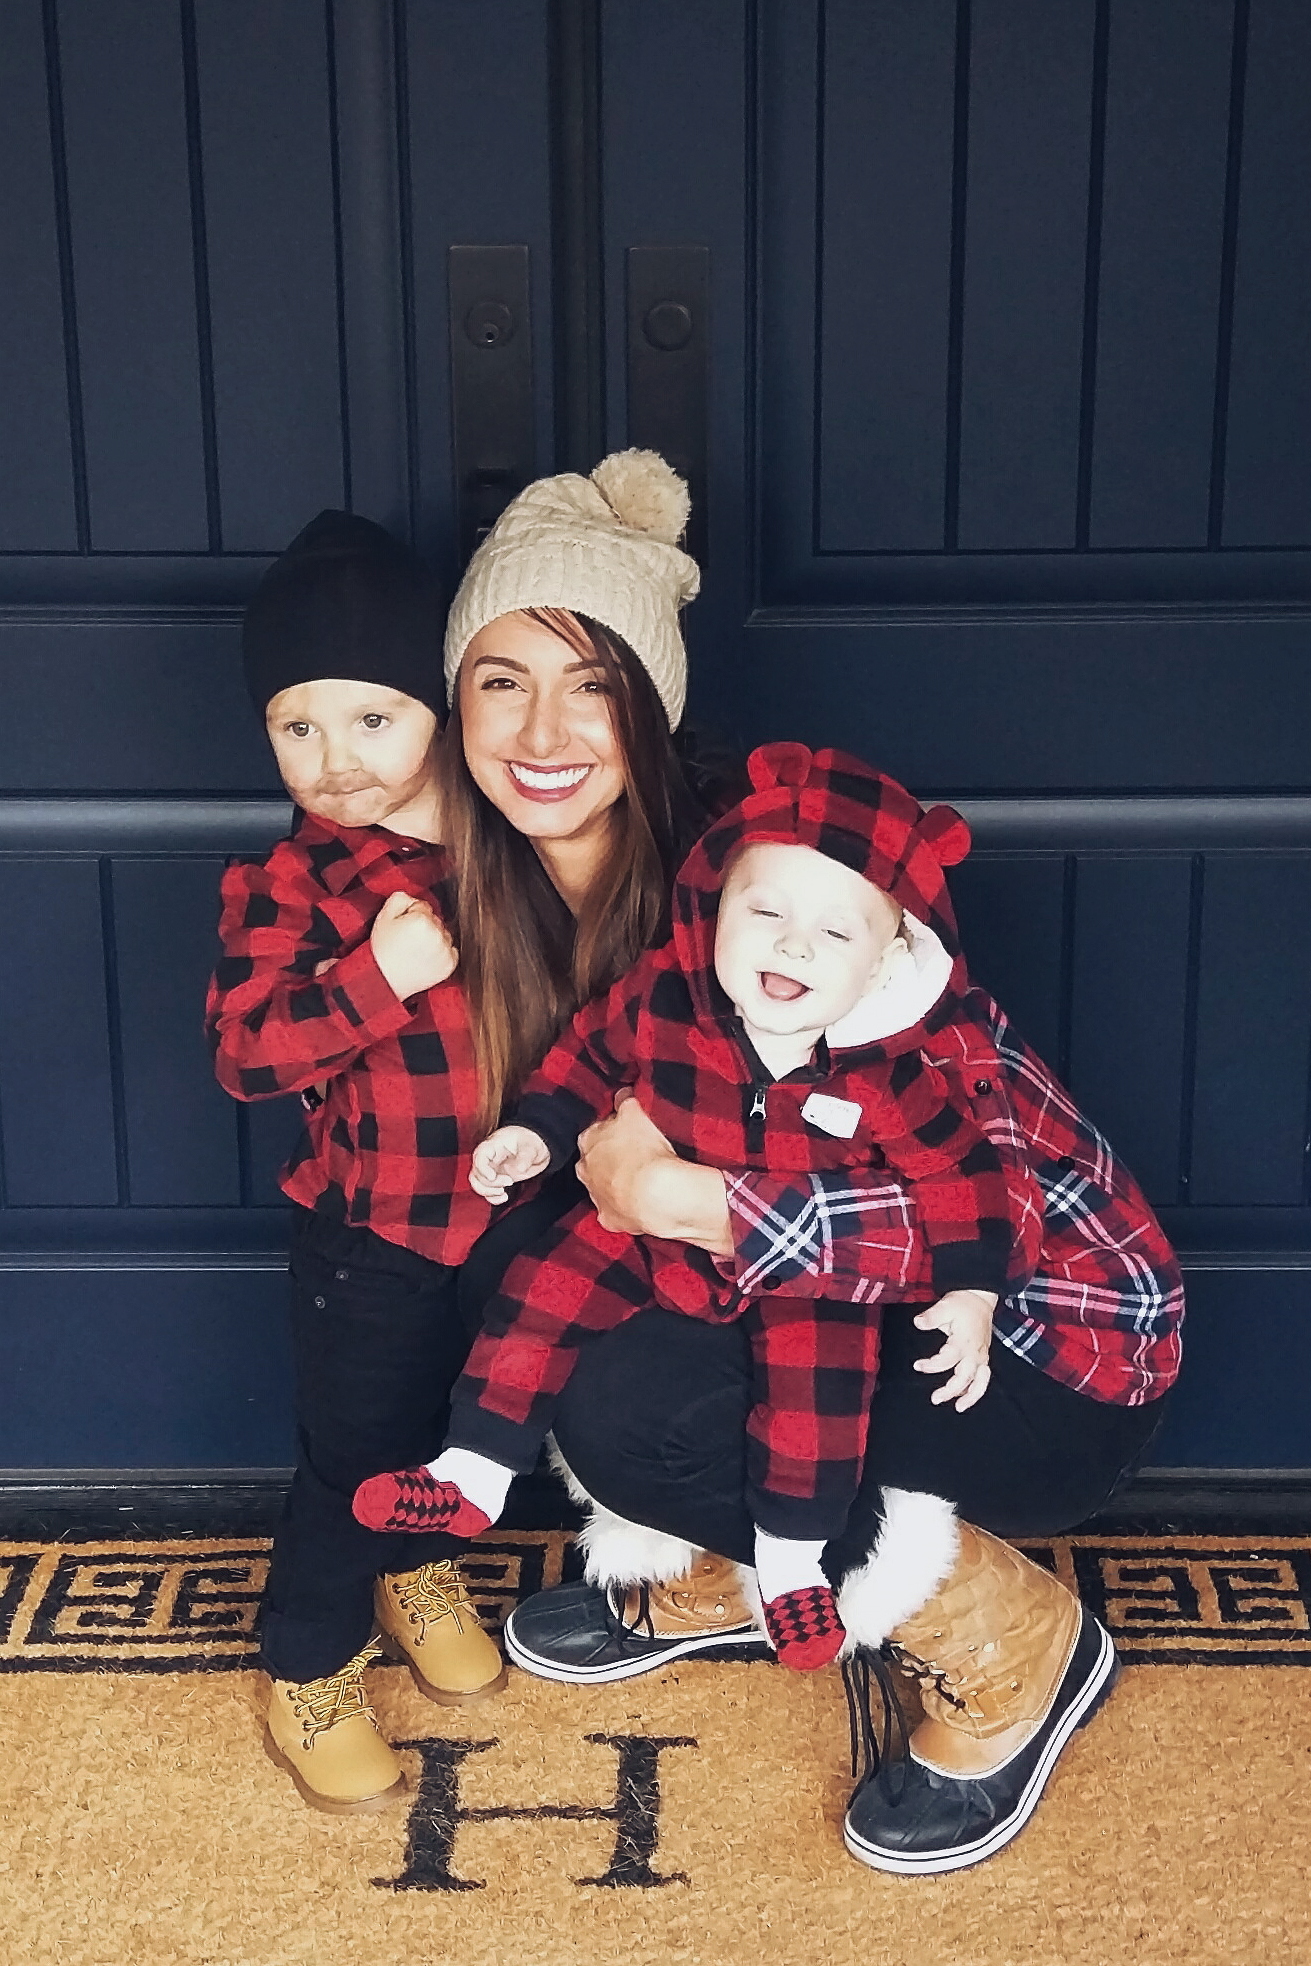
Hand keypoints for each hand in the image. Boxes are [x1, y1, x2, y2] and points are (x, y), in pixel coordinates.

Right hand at [369, 890, 458, 1001]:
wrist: (384, 980)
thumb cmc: (383, 950)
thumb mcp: (384, 916)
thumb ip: (400, 898)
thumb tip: (414, 899)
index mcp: (423, 920)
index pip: (423, 906)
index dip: (410, 914)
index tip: (402, 927)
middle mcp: (438, 934)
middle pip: (435, 919)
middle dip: (424, 925)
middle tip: (407, 939)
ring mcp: (446, 951)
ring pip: (444, 934)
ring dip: (434, 938)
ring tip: (416, 950)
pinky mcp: (450, 965)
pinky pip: (451, 950)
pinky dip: (441, 953)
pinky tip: (425, 958)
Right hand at [469, 1125, 550, 1202]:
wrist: (536, 1151)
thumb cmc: (530, 1142)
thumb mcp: (532, 1146)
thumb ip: (526, 1156)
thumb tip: (520, 1168)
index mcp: (494, 1145)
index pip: (480, 1156)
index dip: (482, 1168)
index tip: (493, 1177)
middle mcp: (489, 1158)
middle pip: (476, 1172)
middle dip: (490, 1182)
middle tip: (509, 1181)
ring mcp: (491, 1169)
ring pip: (477, 1183)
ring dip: (487, 1191)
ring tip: (503, 1192)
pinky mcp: (496, 1180)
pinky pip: (486, 1191)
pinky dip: (492, 1197)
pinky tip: (503, 1197)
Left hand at [577, 1092, 732, 1253]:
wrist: (656, 1194)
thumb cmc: (644, 1150)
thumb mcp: (636, 1113)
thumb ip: (625, 1102)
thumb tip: (622, 1093)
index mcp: (589, 1140)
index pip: (594, 1131)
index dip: (611, 1130)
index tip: (626, 1132)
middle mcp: (585, 1169)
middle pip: (593, 1160)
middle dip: (608, 1158)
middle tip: (633, 1155)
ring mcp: (596, 1196)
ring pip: (602, 1187)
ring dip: (616, 1183)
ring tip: (639, 1180)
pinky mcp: (610, 1219)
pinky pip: (616, 1212)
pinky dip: (625, 1209)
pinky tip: (640, 1204)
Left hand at [913, 1289, 995, 1410]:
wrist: (980, 1299)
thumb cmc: (963, 1304)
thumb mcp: (945, 1306)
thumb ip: (931, 1317)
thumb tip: (918, 1323)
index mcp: (964, 1341)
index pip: (947, 1360)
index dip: (932, 1366)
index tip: (918, 1365)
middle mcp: (975, 1353)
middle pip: (965, 1377)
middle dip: (951, 1390)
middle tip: (935, 1398)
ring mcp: (981, 1357)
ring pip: (980, 1382)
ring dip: (970, 1396)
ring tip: (959, 1408)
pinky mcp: (983, 1358)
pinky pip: (983, 1378)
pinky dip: (977, 1390)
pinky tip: (966, 1397)